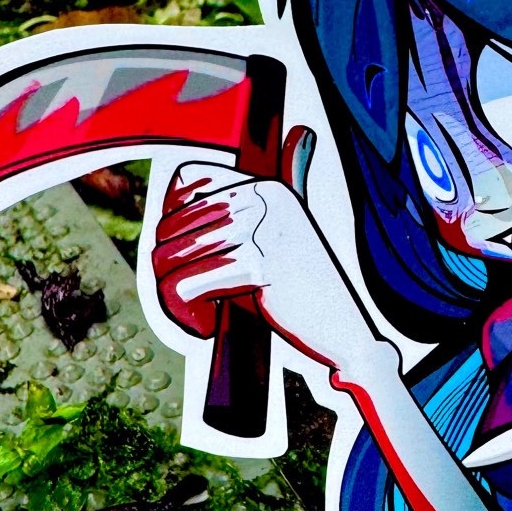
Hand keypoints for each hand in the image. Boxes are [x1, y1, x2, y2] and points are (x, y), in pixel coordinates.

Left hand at [152, 161, 384, 377]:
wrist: (345, 331)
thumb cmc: (301, 292)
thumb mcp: (274, 243)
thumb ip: (241, 219)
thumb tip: (203, 203)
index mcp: (266, 189)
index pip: (188, 179)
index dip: (170, 216)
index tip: (180, 253)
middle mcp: (264, 200)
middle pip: (172, 225)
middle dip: (165, 266)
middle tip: (184, 296)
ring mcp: (263, 230)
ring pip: (175, 257)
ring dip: (172, 292)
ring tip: (194, 312)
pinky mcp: (260, 265)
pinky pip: (190, 283)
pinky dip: (188, 310)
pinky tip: (207, 325)